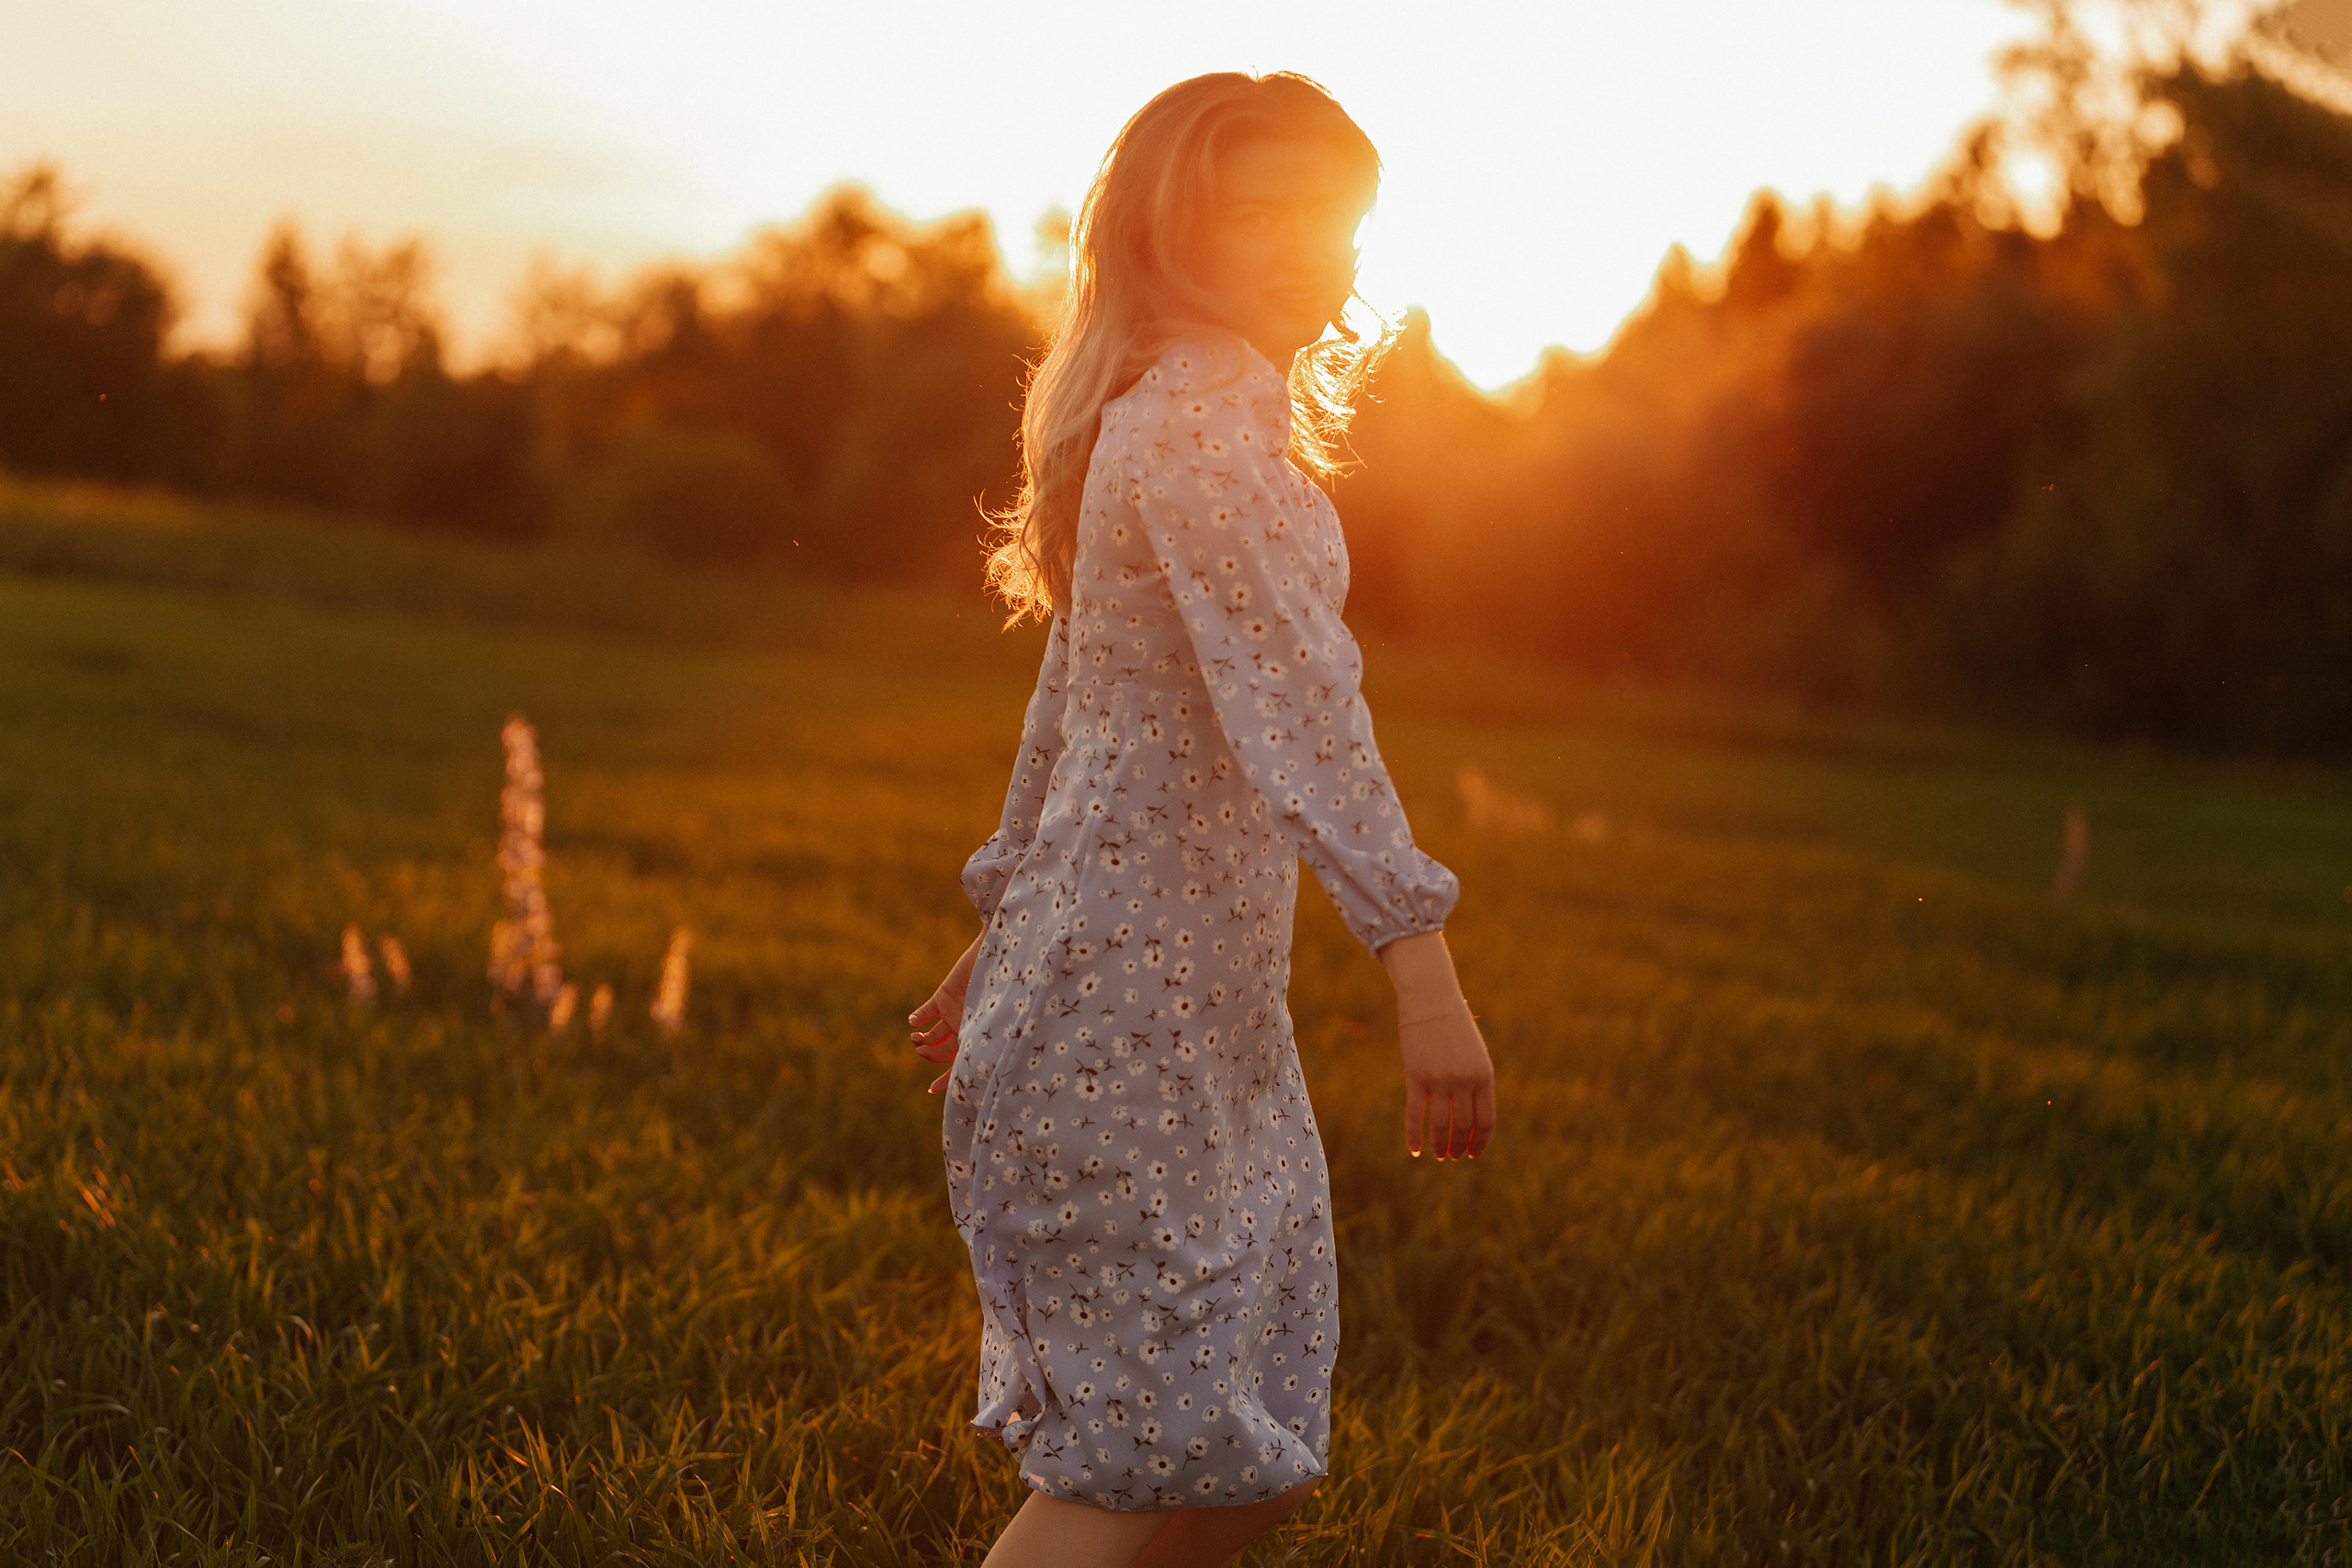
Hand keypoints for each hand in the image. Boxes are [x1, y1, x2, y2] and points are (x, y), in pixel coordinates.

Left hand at [909, 933, 982, 1094]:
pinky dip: (917, 1018)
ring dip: (921, 1040)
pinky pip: (925, 1012)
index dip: (948, 1080)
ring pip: (931, 1035)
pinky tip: (914, 1021)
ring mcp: (953, 1013)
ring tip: (915, 1038)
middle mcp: (965, 1028)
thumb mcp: (997, 1019)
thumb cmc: (1005, 988)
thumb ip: (984, 1045)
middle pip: (942, 1052)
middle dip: (929, 1055)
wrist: (998, 955)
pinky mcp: (943, 996)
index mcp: (979, 1037)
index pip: (961, 1065)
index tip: (931, 1089)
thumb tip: (973, 1077)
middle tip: (920, 1050)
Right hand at [1380, 931, 1495, 1160]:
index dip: (1480, 1142)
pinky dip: (1414, 1135)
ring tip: (1438, 1156)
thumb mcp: (1473, 1053)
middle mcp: (1465, 1079)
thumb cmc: (1453, 1026)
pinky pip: (1415, 1114)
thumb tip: (1470, 1117)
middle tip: (1452, 1157)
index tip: (1473, 1154)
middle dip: (1458, 1146)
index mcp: (1484, 1074)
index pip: (1486, 1120)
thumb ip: (1474, 1082)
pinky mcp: (1416, 1076)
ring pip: (1440, 1124)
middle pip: (1463, 1126)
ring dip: (1440, 1145)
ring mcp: (1440, 1079)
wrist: (1431, 997)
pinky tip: (1414, 1150)